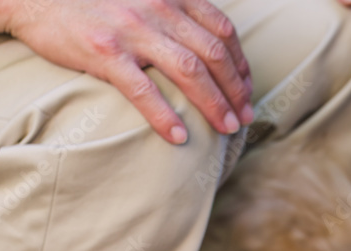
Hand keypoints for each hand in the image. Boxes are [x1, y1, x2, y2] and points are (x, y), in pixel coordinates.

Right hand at [5, 0, 252, 143]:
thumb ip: (164, 9)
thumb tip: (190, 38)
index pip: (220, 28)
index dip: (239, 61)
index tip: (246, 88)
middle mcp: (156, 7)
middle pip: (211, 52)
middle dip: (235, 88)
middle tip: (244, 117)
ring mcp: (131, 29)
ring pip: (187, 70)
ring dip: (212, 103)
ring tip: (226, 129)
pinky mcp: (104, 52)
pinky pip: (142, 89)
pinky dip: (164, 115)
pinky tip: (178, 137)